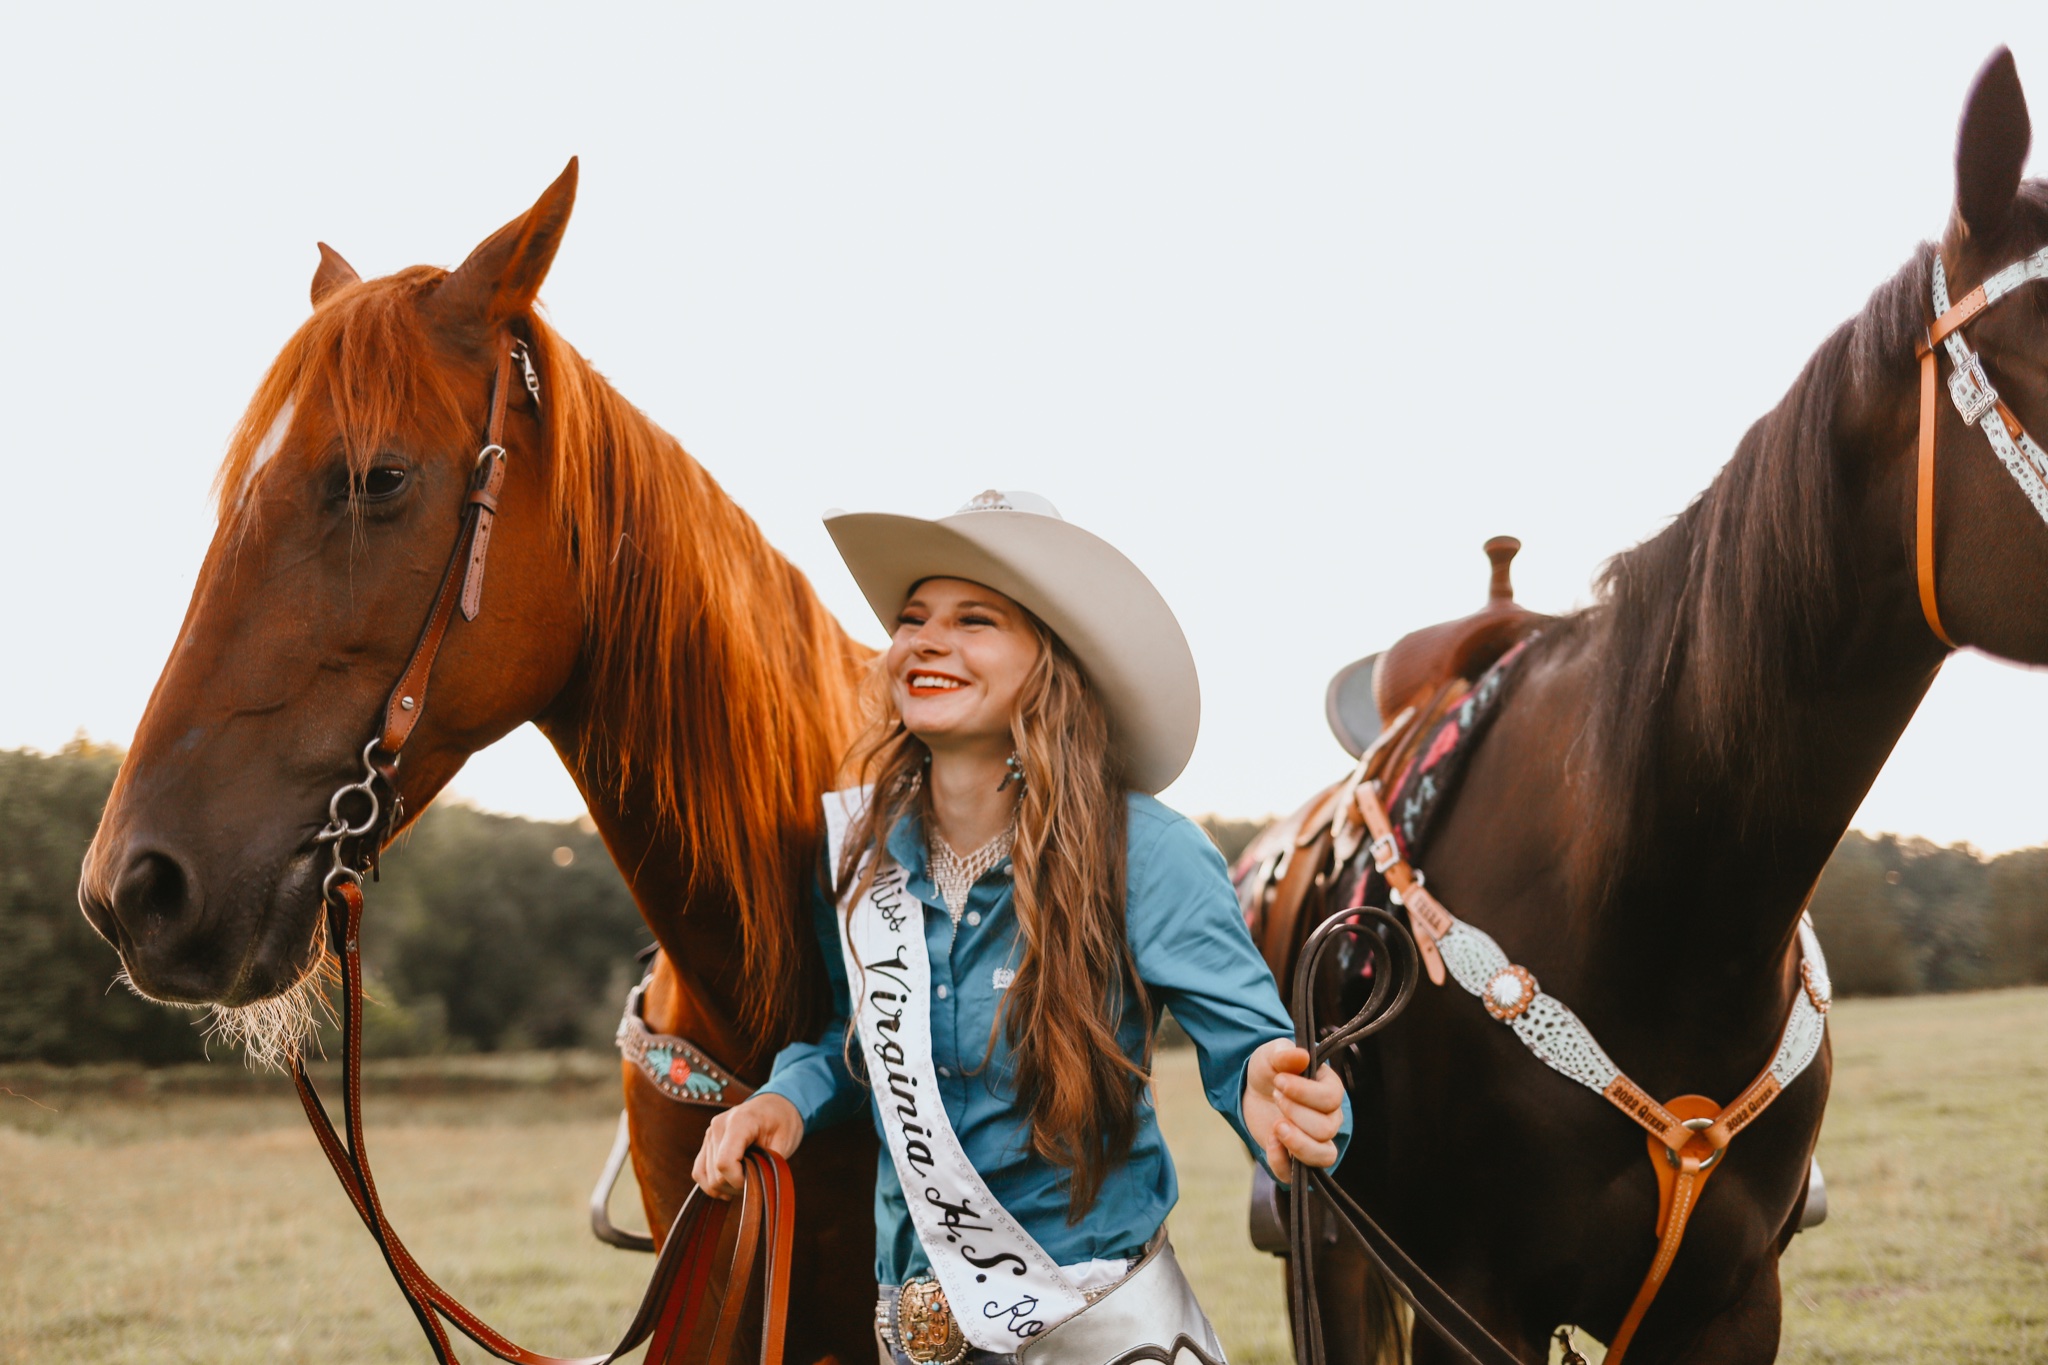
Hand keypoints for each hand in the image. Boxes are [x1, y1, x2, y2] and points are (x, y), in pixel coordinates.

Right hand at [691, 1093, 804, 1197]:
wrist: (775, 1104)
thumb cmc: (784, 1122)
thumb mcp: (784, 1142)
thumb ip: (767, 1164)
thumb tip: (752, 1187)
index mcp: (739, 1122)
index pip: (725, 1162)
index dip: (737, 1181)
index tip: (755, 1183)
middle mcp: (718, 1126)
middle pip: (715, 1173)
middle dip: (735, 1186)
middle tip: (755, 1182)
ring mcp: (710, 1133)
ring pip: (705, 1176)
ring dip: (725, 1187)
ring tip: (745, 1181)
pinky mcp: (707, 1142)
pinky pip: (699, 1171)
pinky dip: (711, 1184)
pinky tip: (728, 1187)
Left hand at [1242, 1038, 1343, 1181]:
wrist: (1255, 1090)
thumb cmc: (1272, 1070)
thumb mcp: (1272, 1055)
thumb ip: (1285, 1054)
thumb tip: (1301, 1056)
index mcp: (1330, 1089)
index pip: (1330, 1099)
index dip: (1304, 1093)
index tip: (1279, 1081)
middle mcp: (1330, 1118)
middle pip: (1325, 1129)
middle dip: (1295, 1114)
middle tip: (1275, 1096)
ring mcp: (1316, 1141)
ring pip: (1323, 1156)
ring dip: (1296, 1143)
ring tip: (1275, 1126)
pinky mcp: (1298, 1159)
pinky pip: (1300, 1176)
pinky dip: (1283, 1162)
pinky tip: (1270, 1142)